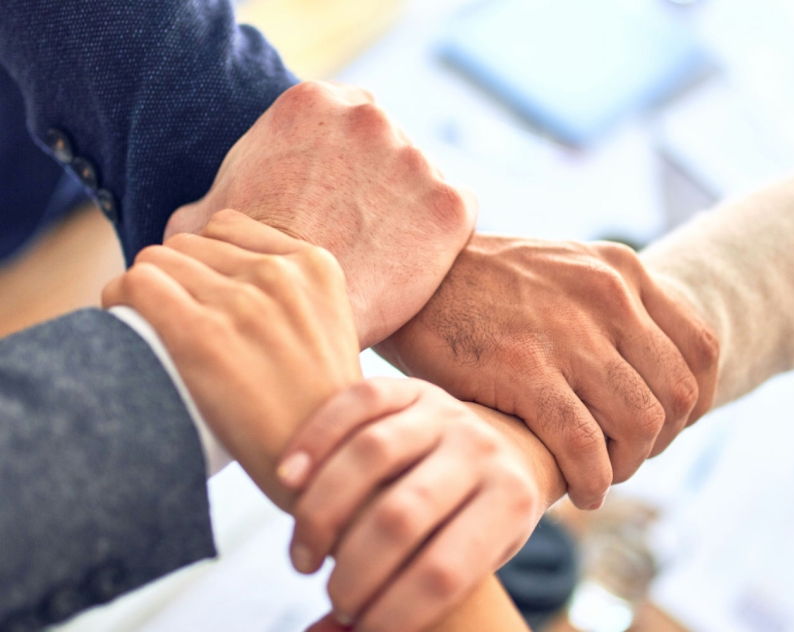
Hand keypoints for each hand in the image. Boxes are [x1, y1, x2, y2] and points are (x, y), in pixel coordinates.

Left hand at [103, 211, 361, 508]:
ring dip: (146, 289)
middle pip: (189, 244)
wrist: (322, 466)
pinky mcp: (202, 335)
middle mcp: (281, 274)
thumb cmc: (319, 408)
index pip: (229, 227)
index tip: (201, 294)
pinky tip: (125, 323)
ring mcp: (243, 302)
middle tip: (174, 319)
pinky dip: (119, 299)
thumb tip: (223, 278)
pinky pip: (136, 285)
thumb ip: (290, 292)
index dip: (206, 260)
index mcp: (316, 266)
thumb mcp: (329, 327)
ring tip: (151, 326)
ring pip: (157, 260)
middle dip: (176, 277)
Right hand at [165, 81, 477, 347]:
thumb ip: (212, 201)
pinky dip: (441, 237)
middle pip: (386, 143)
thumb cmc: (242, 272)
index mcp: (309, 104)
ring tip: (381, 253)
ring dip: (409, 207)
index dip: (340, 163)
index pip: (341, 121)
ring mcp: (415, 157)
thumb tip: (196, 219)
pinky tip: (411, 264)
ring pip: (421, 178)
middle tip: (358, 228)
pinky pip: (456, 214)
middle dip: (376, 179)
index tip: (335, 197)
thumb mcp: (202, 224)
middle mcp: (367, 116)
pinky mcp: (451, 203)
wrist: (292, 319)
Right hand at [278, 378, 542, 631]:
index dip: (395, 612)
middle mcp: (482, 450)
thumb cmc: (474, 522)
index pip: (444, 570)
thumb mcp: (468, 563)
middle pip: (401, 515)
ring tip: (303, 557)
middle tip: (333, 595)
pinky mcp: (411, 387)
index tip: (361, 627)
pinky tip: (287, 479)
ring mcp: (445, 411)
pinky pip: (357, 402)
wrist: (501, 450)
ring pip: (371, 454)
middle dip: (354, 571)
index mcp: (510, 502)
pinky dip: (315, 439)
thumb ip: (407, 597)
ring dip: (321, 513)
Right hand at [375, 235, 718, 508]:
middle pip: (677, 393)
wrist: (413, 272)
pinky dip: (592, 479)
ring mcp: (567, 333)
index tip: (666, 427)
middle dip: (661, 440)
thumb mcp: (562, 270)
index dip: (695, 401)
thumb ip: (607, 307)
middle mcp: (607, 296)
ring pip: (640, 423)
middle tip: (626, 455)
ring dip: (627, 465)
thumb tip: (643, 369)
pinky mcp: (523, 369)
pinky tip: (579, 490)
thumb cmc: (484, 284)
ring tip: (601, 475)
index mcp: (621, 271)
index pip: (700, 348)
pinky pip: (584, 444)